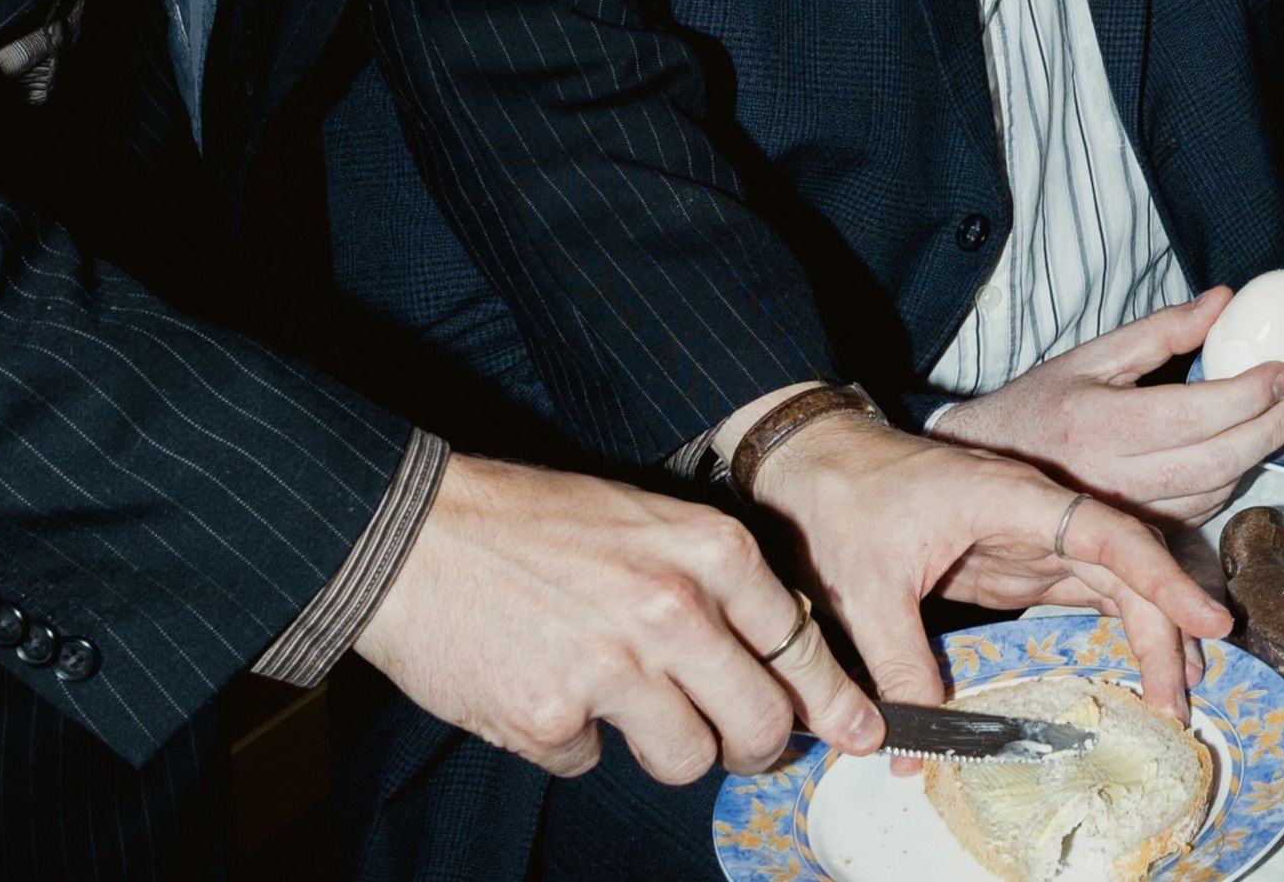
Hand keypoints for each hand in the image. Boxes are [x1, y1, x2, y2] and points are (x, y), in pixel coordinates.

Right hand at [352, 453, 879, 782]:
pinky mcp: (550, 719)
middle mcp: (673, 608)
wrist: (426, 535)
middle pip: (760, 721)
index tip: (857, 730)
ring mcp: (612, 668)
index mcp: (708, 551)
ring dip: (668, 749)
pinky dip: (576, 741)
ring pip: (687, 759)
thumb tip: (773, 654)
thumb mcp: (651, 522)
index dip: (834, 697)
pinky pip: (592, 762)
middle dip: (758, 746)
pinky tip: (550, 689)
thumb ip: (713, 582)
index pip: (800, 642)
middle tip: (745, 746)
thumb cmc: (541, 521)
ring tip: (630, 706)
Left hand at [748, 414, 1231, 721]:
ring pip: (1114, 578)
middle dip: (1163, 625)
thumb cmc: (844, 498)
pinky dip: (1120, 624)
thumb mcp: (866, 588)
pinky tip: (1143, 665)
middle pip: (1124, 561)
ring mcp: (1033, 535)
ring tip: (1176, 694)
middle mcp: (1038, 510)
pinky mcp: (1020, 560)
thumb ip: (898, 666)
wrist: (816, 461)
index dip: (1159, 576)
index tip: (1203, 621)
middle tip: (1181, 698)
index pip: (1104, 531)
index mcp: (1012, 494)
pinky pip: (1085, 590)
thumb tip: (914, 750)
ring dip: (1149, 629)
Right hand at [937, 290, 1283, 523]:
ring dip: (1251, 462)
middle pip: (1214, 463)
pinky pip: (1192, 520)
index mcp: (1101, 424)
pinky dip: (1223, 488)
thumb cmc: (1036, 406)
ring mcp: (1120, 518)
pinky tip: (1236, 459)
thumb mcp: (1090, 355)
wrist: (982, 468)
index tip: (1280, 373)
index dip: (1248, 394)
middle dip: (1267, 432)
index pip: (1194, 414)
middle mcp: (1112, 479)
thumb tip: (1222, 302)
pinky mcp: (1127, 540)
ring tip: (1276, 425)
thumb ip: (1160, 331)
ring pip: (1209, 496)